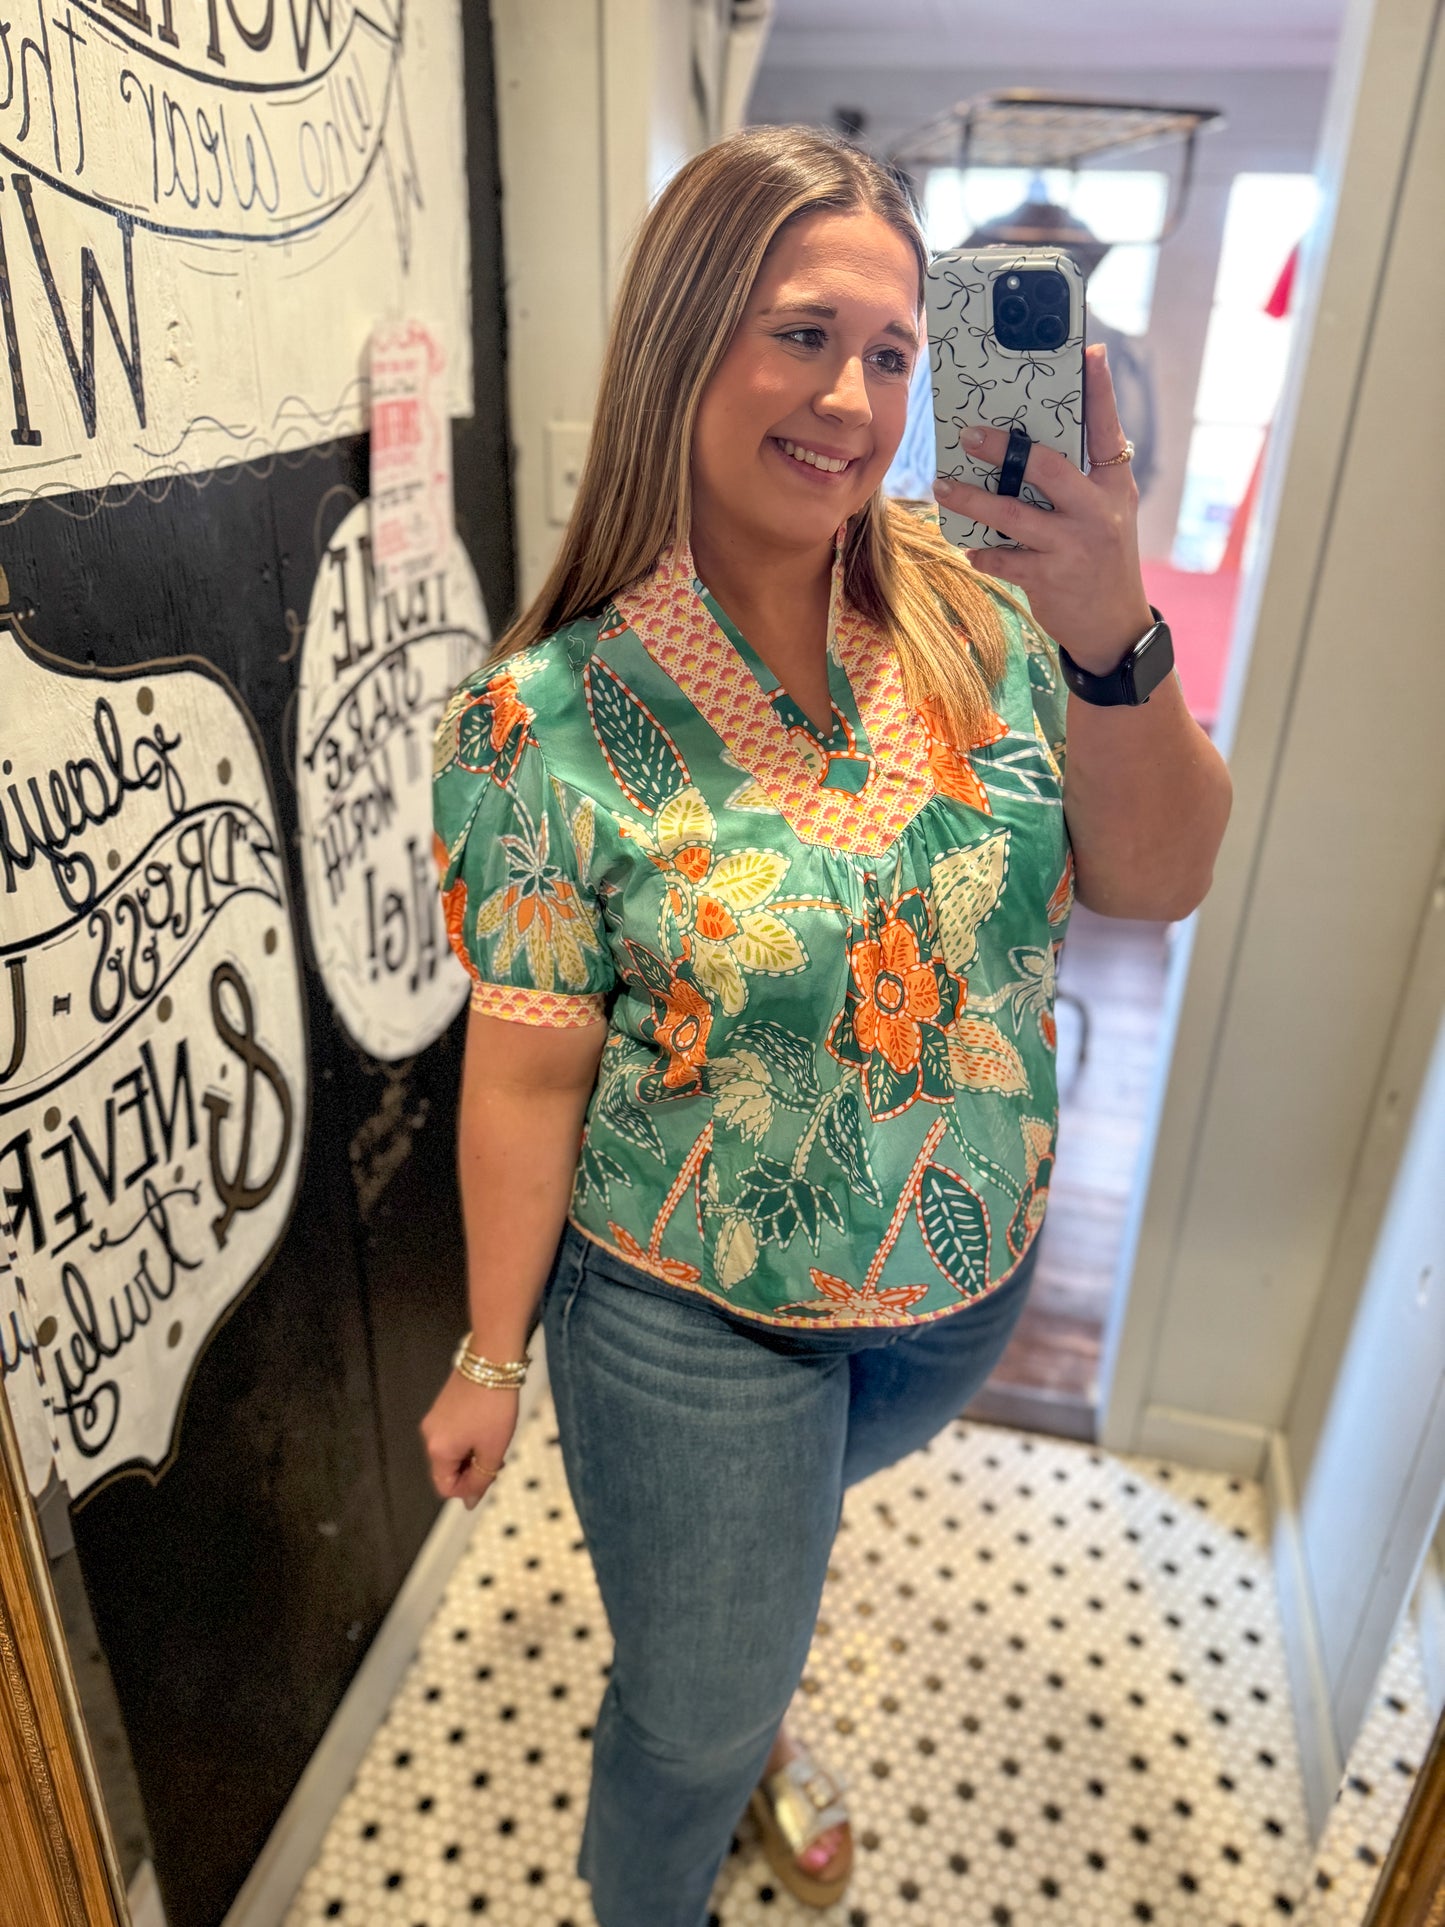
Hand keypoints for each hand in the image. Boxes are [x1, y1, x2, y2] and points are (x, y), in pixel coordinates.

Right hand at [420, 1372, 518, 1510]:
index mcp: (438, 1450)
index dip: (468, 1488)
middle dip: (472, 1469)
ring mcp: (434, 1419)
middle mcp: (429, 1436)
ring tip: (494, 1438)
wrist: (491, 1361)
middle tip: (496, 1456)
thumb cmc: (494, 1406)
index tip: (490, 1474)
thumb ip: (481, 1479)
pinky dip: (468, 1437)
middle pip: (447, 1469)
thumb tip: (469, 1502)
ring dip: (472, 1453)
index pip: (445, 1487)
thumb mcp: (493, 1449)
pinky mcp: (442, 1406)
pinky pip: (452, 1434)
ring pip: (452, 1451)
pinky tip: (487, 1425)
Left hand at [933, 342, 1153, 672]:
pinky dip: (982, 552)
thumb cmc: (1102, 558)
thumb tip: (1032, 443)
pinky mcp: (1049, 578)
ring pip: (1011, 515)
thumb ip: (1081, 478)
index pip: (1107, 430)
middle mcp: (1097, 511)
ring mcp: (1073, 545)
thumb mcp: (1108, 512)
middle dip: (1004, 448)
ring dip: (972, 500)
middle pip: (1046, 467)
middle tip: (969, 434)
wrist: (1114, 626)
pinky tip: (970, 547)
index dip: (1100, 391)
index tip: (1089, 353)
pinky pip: (1003, 558)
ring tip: (944, 487)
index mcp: (1113, 485)